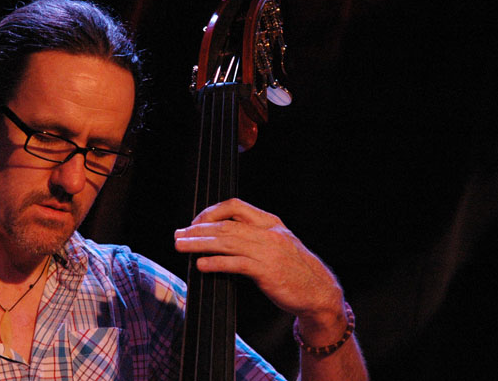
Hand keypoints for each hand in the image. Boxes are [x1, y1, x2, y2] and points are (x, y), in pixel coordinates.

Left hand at [174, 198, 347, 343]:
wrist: (320, 292)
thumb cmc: (295, 269)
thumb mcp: (277, 243)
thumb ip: (253, 236)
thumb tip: (219, 237)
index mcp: (270, 221)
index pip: (235, 206)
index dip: (211, 212)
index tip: (195, 223)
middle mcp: (268, 232)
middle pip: (225, 224)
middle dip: (197, 229)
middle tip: (178, 235)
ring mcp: (268, 251)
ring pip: (227, 242)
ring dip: (199, 244)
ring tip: (181, 247)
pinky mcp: (267, 272)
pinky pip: (236, 264)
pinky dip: (216, 263)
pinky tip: (200, 265)